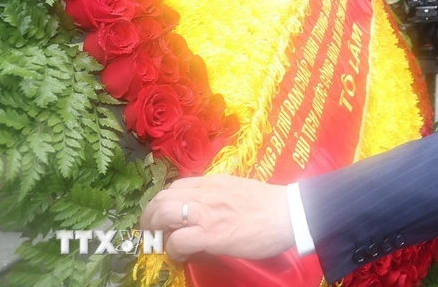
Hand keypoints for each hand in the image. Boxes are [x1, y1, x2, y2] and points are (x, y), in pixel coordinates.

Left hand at [140, 175, 293, 261]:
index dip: (165, 201)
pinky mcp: (210, 234)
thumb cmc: (270, 204)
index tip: (165, 215)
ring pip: (163, 213)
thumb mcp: (239, 189)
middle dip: (150, 215)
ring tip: (159, 242)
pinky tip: (181, 255)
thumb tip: (209, 209)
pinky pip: (177, 240)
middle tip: (152, 230)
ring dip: (155, 229)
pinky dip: (173, 249)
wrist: (287, 213)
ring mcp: (206, 213)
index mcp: (213, 182)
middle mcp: (205, 193)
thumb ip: (221, 195)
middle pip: (163, 197)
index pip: (177, 185)